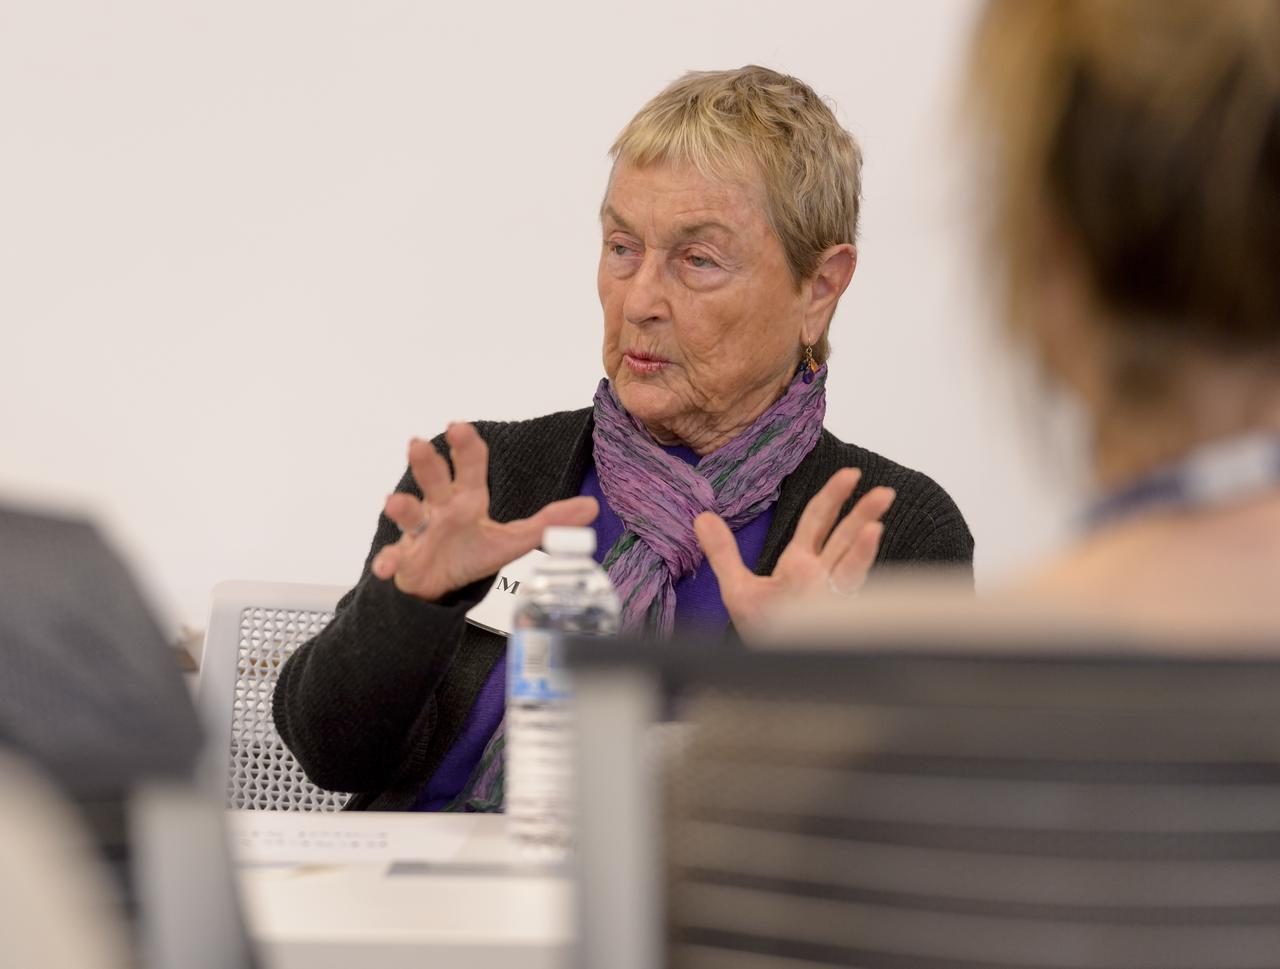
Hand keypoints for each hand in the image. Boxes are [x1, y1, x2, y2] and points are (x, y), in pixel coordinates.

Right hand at [371, 422, 598, 601]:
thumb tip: (592, 507)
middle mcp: (440, 509)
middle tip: (417, 444)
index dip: (465, 447)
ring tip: (393, 501)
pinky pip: (394, 557)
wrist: (439, 583)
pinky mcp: (406, 559)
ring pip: (408, 513)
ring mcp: (420, 532)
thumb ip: (549, 523)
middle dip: (427, 463)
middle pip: (434, 481)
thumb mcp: (514, 540)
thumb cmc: (471, 551)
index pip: (469, 466)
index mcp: (467, 499)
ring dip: (401, 506)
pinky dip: (388, 561)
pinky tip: (385, 566)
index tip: (460, 427)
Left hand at [694, 467, 894, 634]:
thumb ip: (723, 552)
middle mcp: (820, 574)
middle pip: (842, 533)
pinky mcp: (836, 611)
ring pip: (852, 555)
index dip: (832, 496)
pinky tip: (871, 539)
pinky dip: (860, 559)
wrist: (771, 670)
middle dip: (861, 509)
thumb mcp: (738, 588)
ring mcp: (831, 592)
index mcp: (800, 563)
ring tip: (880, 510)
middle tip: (879, 489)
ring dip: (866, 531)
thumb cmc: (765, 632)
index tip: (849, 475)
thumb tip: (701, 517)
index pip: (818, 521)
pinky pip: (850, 583)